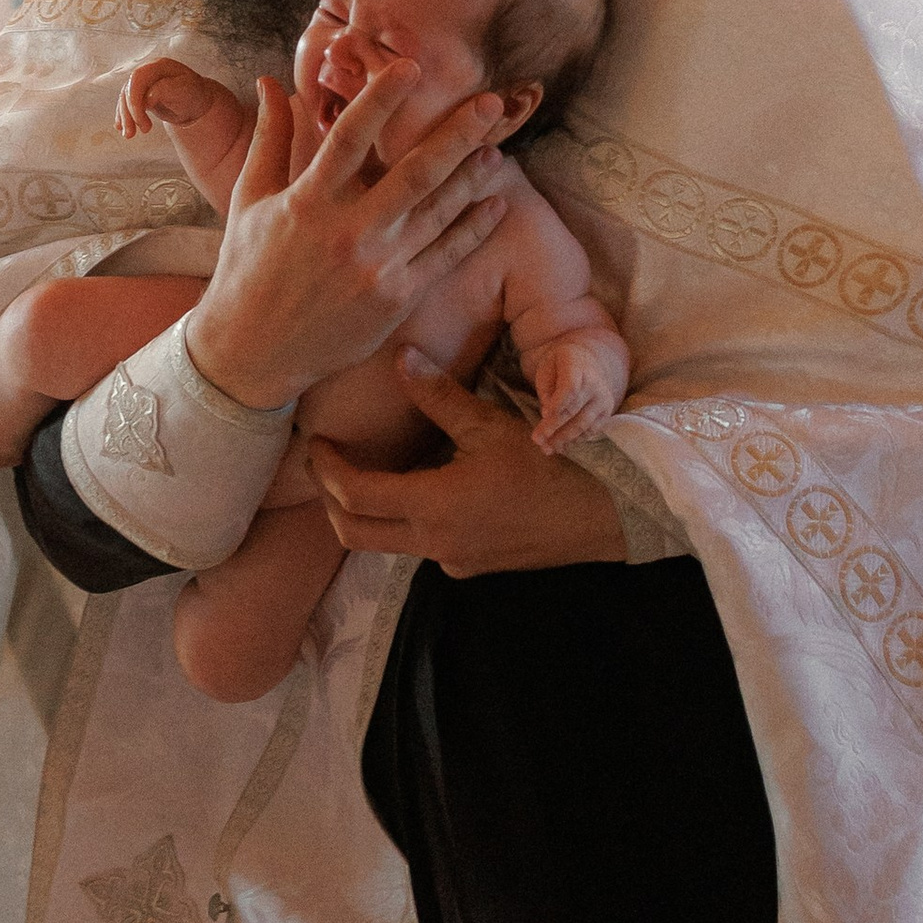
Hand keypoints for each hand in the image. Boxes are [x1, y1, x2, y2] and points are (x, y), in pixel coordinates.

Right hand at [117, 56, 234, 144]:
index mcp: (159, 66)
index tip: (144, 124)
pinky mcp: (139, 93)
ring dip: (125, 117)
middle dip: (128, 113)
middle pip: (128, 89)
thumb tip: (147, 98)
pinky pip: (125, 103)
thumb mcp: (185, 91)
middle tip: (132, 134)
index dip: (135, 101)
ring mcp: (142, 82)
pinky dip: (122, 115)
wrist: (197, 101)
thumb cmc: (193, 95)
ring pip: (124, 97)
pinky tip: (120, 127)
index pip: (137, 78)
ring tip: (129, 135)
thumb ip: (166, 90)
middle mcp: (147, 71)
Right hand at [183, 65, 509, 413]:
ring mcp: (377, 268)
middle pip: (414, 174)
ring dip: (472, 178)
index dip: (382, 99)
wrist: (251, 352)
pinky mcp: (397, 299)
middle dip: (456, 135)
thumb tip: (270, 82)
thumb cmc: (247, 269)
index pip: (351, 138)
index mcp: (308, 202)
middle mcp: (347, 233)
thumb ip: (270, 138)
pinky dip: (473, 230)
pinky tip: (495, 206)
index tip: (411, 66)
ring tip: (498, 148)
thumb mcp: (249, 199)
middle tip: (491, 103)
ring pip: (438, 213)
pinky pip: (444, 257)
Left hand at [308, 351, 625, 575]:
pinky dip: (404, 519)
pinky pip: (421, 546)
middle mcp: (434, 544)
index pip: (354, 496)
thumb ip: (438, 396)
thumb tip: (399, 357)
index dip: (326, 469)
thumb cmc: (549, 466)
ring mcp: (454, 561)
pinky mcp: (472, 565)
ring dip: (367, 510)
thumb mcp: (490, 425)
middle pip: (355, 532)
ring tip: (364, 467)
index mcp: (433, 508)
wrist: (604, 515)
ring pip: (387, 542)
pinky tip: (419, 486)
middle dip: (330, 498)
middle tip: (325, 461)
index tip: (317, 442)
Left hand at [529, 334, 625, 458]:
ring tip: (547, 448)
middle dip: (554, 427)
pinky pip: (591, 430)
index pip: (570, 389)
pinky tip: (561, 446)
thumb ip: (546, 390)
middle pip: (574, 410)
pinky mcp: (607, 412)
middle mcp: (595, 383)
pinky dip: (576, 439)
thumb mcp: (547, 368)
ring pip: (583, 424)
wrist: (585, 361)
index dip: (557, 404)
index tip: (543, 416)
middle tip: (537, 440)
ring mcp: (603, 399)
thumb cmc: (559, 365)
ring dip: (564, 439)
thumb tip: (546, 415)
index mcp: (577, 366)